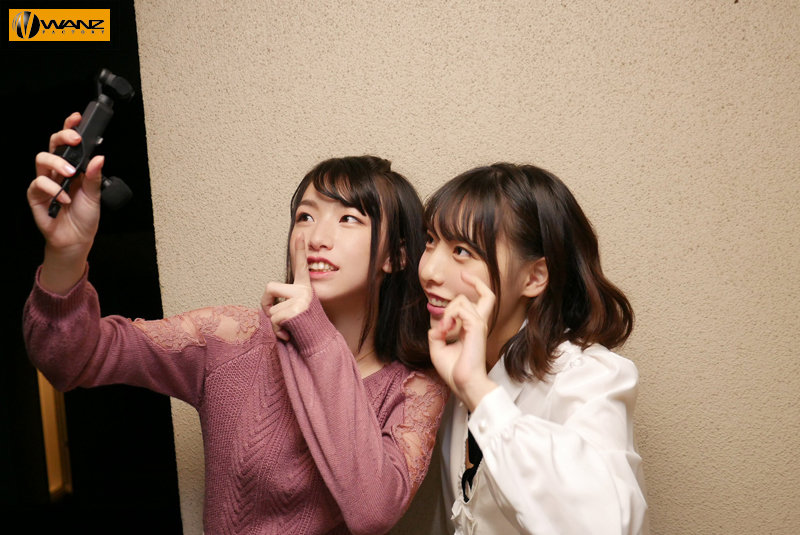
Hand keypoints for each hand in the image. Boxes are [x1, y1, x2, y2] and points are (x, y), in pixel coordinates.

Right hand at [28, 112, 103, 255]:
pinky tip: (63, 198)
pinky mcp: (36, 195)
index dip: (70, 128)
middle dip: (62, 138)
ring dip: (57, 163)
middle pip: (52, 146)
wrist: (76, 239)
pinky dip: (53, 189)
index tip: (77, 118)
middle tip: (75, 141)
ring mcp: (46, 182)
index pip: (69, 144)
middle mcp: (58, 172)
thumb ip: (95, 176)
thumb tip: (99, 157)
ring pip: (42, 160)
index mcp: (73, 168)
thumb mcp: (95, 195)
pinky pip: (38, 184)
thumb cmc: (85, 216)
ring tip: (71, 174)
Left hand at [261, 234, 312, 341]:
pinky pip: (274, 320)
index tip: (299, 234)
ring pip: (270, 310)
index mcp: (304, 288)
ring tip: (288, 328)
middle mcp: (304, 290)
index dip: (299, 249)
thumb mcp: (296, 309)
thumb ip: (284, 302)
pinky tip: (289, 333)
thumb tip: (269, 308)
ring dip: (274, 323)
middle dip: (266, 303)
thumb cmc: (304, 327)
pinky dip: (277, 330)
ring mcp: (300, 300)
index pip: (300, 265)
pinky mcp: (295, 311)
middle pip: (269, 287)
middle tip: (274, 314)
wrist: (318, 343)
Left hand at [428, 273, 497, 410]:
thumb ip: (436, 332)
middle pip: (486, 294)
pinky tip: (446, 331)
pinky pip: (461, 309)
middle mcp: (479, 324)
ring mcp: (479, 325)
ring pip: (463, 300)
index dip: (476, 285)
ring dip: (448, 312)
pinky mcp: (476, 328)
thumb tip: (436, 324)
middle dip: (473, 283)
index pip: (482, 300)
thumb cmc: (454, 370)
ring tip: (444, 329)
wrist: (464, 384)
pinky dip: (449, 317)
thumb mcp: (438, 348)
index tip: (465, 274)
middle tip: (459, 284)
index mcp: (473, 328)